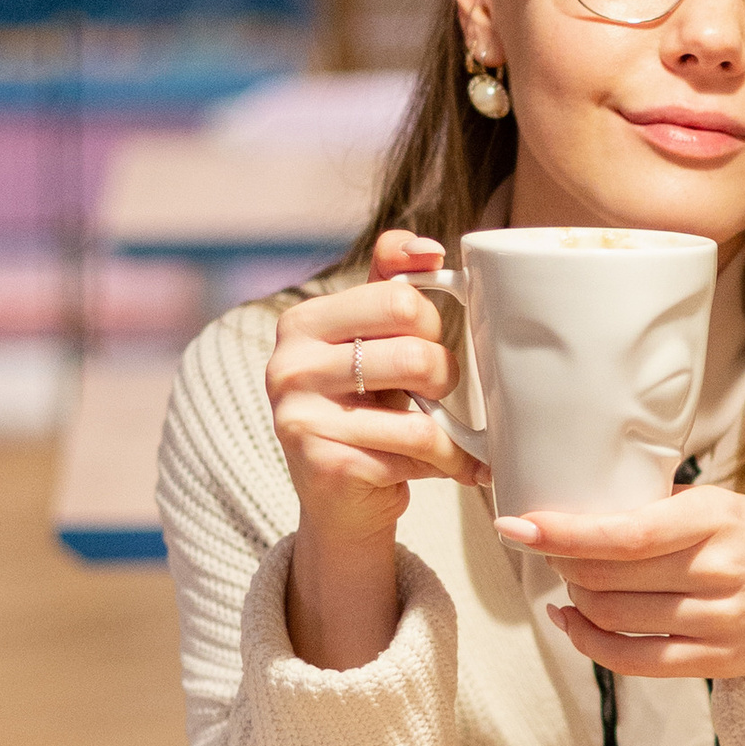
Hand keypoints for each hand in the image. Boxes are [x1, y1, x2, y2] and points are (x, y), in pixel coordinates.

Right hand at [268, 233, 486, 667]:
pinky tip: (455, 467)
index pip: (398, 298)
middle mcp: (289, 368)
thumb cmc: (363, 407)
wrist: (341, 499)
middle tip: (438, 392)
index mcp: (301, 323)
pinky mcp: (325, 467)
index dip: (431, 322)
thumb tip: (427, 247)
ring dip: (452, 431)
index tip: (428, 341)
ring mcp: (300, 420)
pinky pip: (415, 458)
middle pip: (414, 354)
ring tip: (454, 436)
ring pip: (419, 417)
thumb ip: (391, 281)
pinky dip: (450, 464)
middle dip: (445, 376)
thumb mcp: (369, 339)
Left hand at [501, 487, 744, 736]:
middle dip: (563, 561)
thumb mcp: (741, 507)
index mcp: (720, 521)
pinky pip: (633, 660)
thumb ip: (677, 510)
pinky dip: (590, 642)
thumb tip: (599, 506)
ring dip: (576, 598)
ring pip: (614, 617)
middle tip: (546, 545)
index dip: (565, 532)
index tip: (518, 524)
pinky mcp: (715, 663)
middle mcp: (718, 574)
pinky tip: (572, 624)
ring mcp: (717, 624)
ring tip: (570, 580)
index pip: (627, 532)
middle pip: (609, 576)